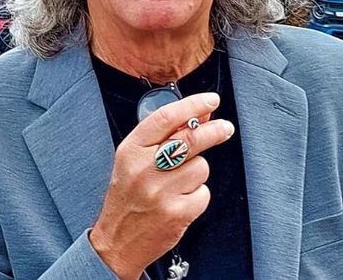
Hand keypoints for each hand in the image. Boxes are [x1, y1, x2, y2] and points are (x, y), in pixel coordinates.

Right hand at [88, 92, 234, 279]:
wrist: (117, 242)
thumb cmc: (127, 197)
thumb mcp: (135, 159)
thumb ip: (166, 135)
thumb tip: (200, 114)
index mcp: (131, 150)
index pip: (166, 118)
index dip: (193, 104)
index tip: (210, 100)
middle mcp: (144, 169)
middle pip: (190, 139)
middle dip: (214, 130)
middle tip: (225, 128)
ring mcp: (161, 192)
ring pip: (201, 167)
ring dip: (198, 172)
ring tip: (179, 183)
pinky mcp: (177, 213)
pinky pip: (203, 192)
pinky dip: (197, 195)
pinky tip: (180, 200)